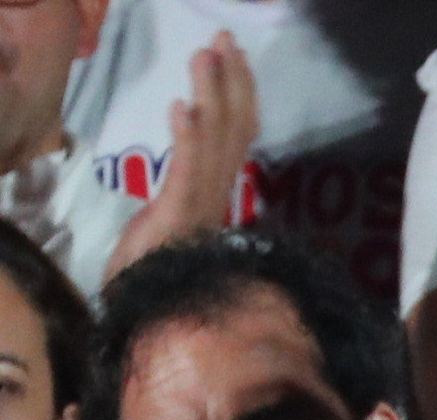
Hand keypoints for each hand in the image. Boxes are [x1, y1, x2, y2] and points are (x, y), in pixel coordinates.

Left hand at [106, 31, 258, 278]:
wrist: (148, 316)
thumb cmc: (157, 277)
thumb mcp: (170, 229)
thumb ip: (186, 202)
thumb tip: (195, 175)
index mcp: (214, 195)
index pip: (236, 136)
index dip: (239, 94)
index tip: (236, 56)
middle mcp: (216, 195)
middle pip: (234, 130)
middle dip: (232, 82)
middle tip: (226, 38)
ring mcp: (200, 205)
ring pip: (214, 142)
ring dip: (211, 95)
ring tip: (205, 54)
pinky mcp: (179, 217)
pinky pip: (188, 172)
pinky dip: (186, 138)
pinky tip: (183, 107)